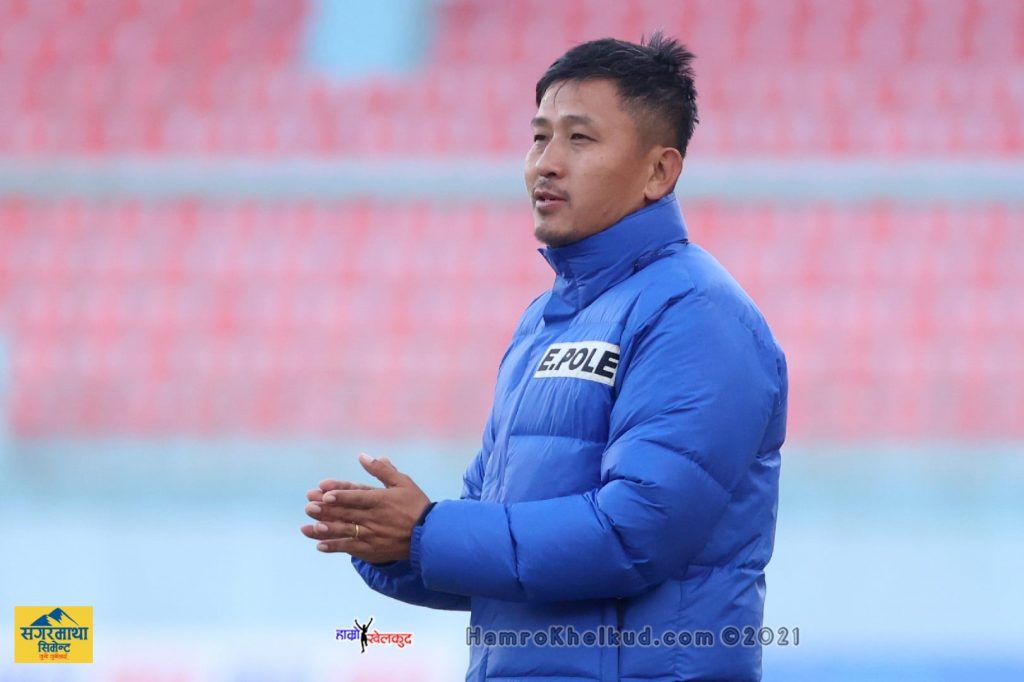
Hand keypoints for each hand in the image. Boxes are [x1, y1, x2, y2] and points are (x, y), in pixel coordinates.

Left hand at [300, 453, 430, 563]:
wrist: (429, 536)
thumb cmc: (416, 505)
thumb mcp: (402, 482)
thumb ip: (381, 470)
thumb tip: (362, 456)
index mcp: (381, 500)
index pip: (357, 496)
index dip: (340, 495)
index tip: (324, 493)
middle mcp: (374, 518)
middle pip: (346, 514)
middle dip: (326, 511)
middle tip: (308, 507)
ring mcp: (372, 535)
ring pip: (345, 532)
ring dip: (325, 530)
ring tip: (307, 528)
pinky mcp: (371, 550)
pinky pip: (350, 548)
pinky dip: (335, 547)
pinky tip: (319, 545)